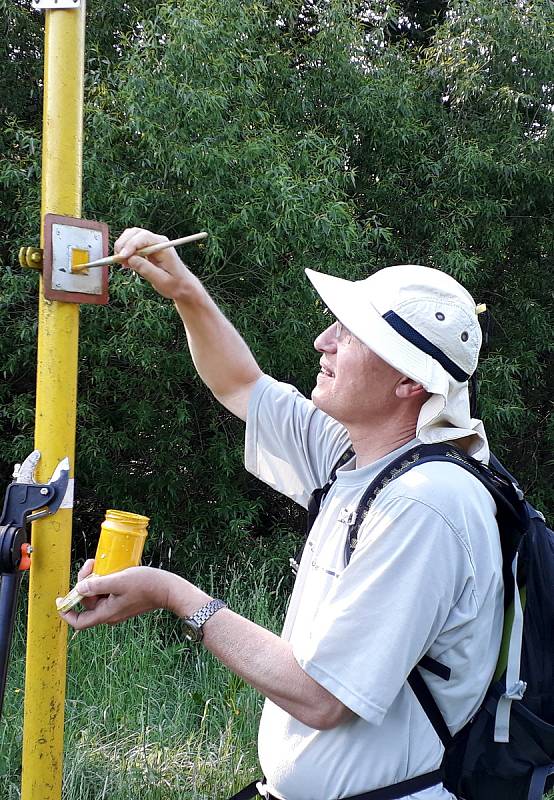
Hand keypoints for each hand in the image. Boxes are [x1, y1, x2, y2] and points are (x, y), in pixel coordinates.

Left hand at [57, 565, 174, 630]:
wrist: (168, 589)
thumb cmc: (146, 585)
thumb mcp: (119, 581)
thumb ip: (97, 585)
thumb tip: (78, 589)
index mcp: (107, 613)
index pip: (79, 622)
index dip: (67, 613)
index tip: (60, 600)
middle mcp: (110, 613)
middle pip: (87, 602)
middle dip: (84, 584)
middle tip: (90, 565)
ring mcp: (118, 608)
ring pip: (97, 595)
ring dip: (95, 580)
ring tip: (99, 564)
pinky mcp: (124, 601)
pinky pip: (107, 592)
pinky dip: (105, 581)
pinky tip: (110, 570)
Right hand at [114, 227, 198, 301]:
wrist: (183, 287)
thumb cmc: (175, 284)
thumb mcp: (161, 280)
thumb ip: (146, 269)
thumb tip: (130, 259)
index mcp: (163, 246)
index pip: (143, 237)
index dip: (130, 245)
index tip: (122, 257)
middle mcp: (157, 241)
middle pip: (134, 233)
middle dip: (123, 244)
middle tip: (118, 260)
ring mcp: (152, 244)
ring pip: (131, 237)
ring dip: (122, 248)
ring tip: (121, 263)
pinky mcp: (147, 250)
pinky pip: (132, 245)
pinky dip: (125, 253)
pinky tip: (125, 264)